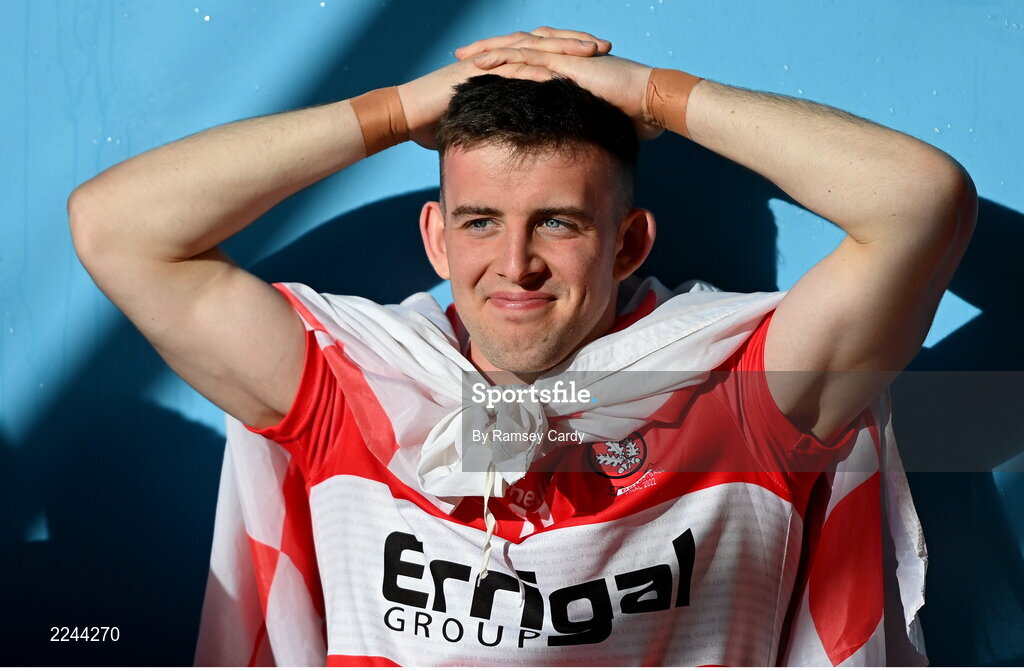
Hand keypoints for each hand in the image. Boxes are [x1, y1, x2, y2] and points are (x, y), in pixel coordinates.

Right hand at [398, 28, 611, 148]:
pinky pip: (511, 67)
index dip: (569, 56)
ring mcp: (486, 62)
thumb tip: (512, 144)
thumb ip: (497, 126)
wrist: (405, 116)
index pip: (542, 55)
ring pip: (532, 49)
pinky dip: (535, 68)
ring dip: (563, 49)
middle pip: (543, 44)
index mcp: (501, 68)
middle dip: (575, 45)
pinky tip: (558, 71)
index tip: (598, 62)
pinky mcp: (476, 72)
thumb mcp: (477, 123)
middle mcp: (497, 59)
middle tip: (605, 47)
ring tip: (591, 51)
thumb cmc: (435, 122)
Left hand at [462, 39, 661, 139]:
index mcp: (567, 66)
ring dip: (489, 52)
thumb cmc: (633, 114)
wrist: (652, 102)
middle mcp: (563, 57)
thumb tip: (577, 144)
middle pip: (517, 48)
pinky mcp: (567, 64)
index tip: (481, 70)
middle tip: (461, 56)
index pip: (529, 59)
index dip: (504, 62)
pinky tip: (484, 65)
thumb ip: (582, 124)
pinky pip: (530, 59)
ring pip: (518, 48)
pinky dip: (505, 61)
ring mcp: (565, 58)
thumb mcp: (598, 119)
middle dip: (488, 51)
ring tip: (464, 57)